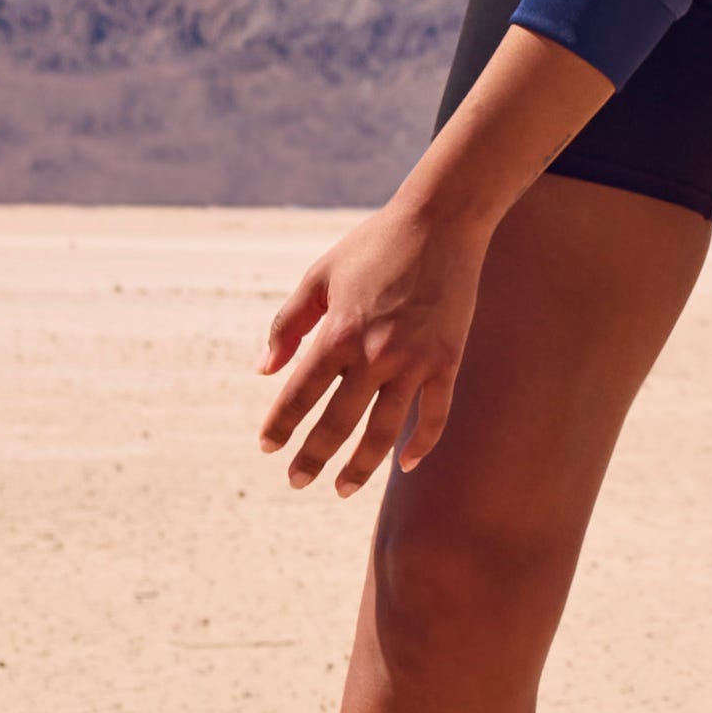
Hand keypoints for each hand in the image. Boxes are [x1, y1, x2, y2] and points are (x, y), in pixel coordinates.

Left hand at [262, 199, 490, 493]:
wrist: (442, 223)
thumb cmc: (373, 246)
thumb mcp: (319, 276)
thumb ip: (288, 324)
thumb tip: (265, 370)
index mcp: (337, 332)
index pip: (299, 394)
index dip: (280, 425)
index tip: (267, 447)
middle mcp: (374, 354)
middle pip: (337, 423)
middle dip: (312, 458)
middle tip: (296, 482)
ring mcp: (414, 362)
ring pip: (383, 431)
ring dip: (361, 467)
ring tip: (342, 489)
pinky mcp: (446, 361)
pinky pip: (434, 416)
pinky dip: (420, 444)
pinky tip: (405, 465)